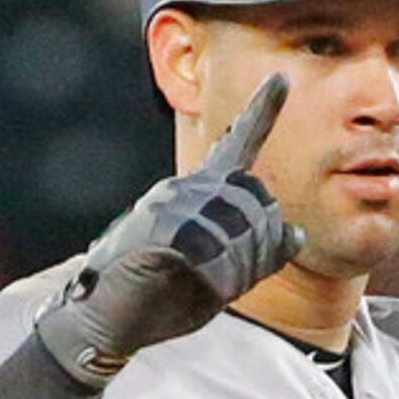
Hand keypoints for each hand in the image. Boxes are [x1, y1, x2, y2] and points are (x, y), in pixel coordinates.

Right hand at [35, 73, 304, 385]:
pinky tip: (189, 285)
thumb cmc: (160, 295)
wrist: (102, 318)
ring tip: (197, 285)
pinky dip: (215, 280)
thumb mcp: (218, 274)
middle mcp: (184, 190)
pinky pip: (213, 252)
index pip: (237, 147)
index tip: (281, 79)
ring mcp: (169, 207)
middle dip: (258, 247)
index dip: (262, 112)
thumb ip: (254, 250)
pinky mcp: (159, 231)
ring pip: (239, 230)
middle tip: (226, 279)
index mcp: (197, 194)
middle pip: (257, 200)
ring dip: (234, 271)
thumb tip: (297, 234)